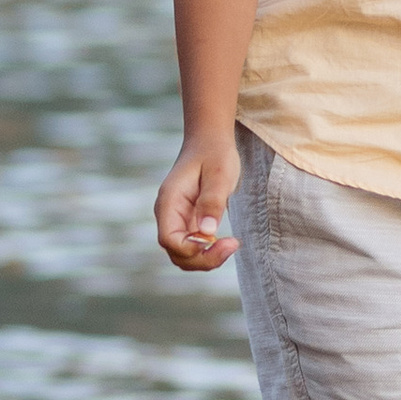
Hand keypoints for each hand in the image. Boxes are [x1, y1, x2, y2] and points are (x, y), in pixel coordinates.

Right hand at [156, 135, 241, 269]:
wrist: (210, 141)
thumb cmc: (215, 153)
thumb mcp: (219, 173)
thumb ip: (212, 201)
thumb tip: (206, 233)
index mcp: (169, 202)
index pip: (169, 239)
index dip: (192, 248)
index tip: (219, 240)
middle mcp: (168, 214)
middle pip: (176, 252)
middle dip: (202, 259)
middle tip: (232, 245)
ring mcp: (176, 220)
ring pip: (183, 254)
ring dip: (206, 258)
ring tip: (231, 244)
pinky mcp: (188, 222)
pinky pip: (193, 246)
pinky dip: (208, 251)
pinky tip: (227, 242)